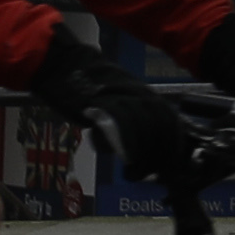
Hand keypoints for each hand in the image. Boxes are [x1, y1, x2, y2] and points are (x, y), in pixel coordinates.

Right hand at [34, 29, 192, 167]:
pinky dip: (127, 143)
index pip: (170, 117)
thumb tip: (139, 140)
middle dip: (160, 153)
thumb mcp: (116, 95)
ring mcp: (118, 95)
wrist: (61, 62)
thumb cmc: (86, 81)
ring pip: (144, 125)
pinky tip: (125, 158)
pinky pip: (120, 122)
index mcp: (143, 91)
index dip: (173, 142)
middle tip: (151, 172)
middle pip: (161, 124)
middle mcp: (136, 92)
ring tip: (134, 173)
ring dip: (143, 154)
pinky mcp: (98, 101)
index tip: (168, 161)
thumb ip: (129, 113)